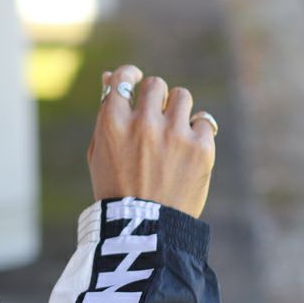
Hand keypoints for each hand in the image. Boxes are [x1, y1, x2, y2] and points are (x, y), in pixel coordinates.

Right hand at [87, 65, 216, 218]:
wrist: (144, 226)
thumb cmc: (115, 187)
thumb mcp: (99, 150)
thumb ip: (105, 112)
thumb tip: (109, 76)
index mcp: (112, 123)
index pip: (123, 78)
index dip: (129, 76)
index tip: (134, 81)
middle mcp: (143, 123)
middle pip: (155, 85)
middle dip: (154, 97)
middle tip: (154, 115)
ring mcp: (174, 135)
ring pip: (181, 96)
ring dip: (176, 110)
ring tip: (172, 132)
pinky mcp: (200, 148)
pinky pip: (203, 121)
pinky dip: (196, 132)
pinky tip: (186, 149)